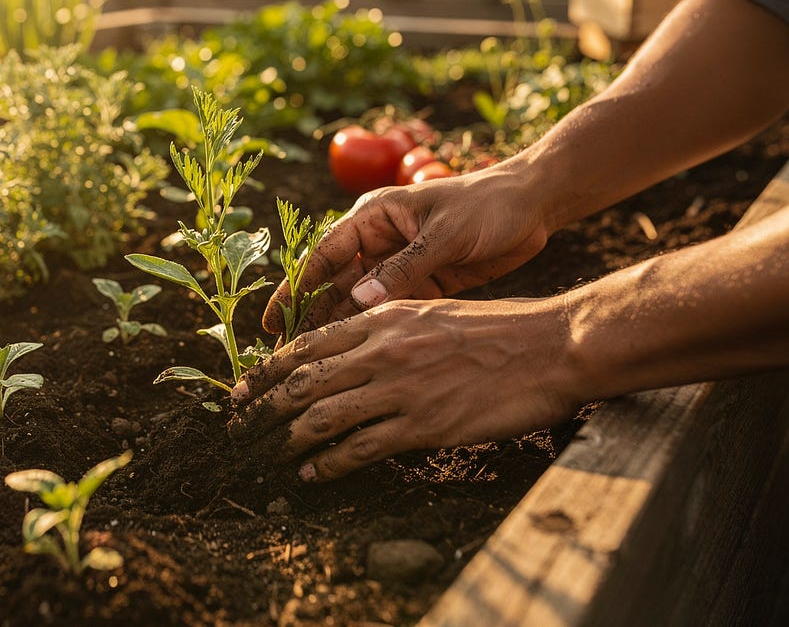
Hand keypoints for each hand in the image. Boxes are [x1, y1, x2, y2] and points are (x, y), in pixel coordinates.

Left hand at [230, 296, 581, 480]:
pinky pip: (359, 448)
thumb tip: (351, 349)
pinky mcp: (422, 425)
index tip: (242, 388)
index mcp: (382, 318)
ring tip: (270, 455)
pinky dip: (328, 464)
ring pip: (321, 416)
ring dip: (287, 440)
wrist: (548, 347)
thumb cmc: (497, 329)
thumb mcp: (431, 313)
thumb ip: (388, 329)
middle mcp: (381, 350)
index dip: (267, 370)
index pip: (306, 344)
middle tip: (240, 427)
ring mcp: (400, 388)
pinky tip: (313, 473)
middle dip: (262, 407)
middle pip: (301, 381)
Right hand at [262, 165, 551, 334]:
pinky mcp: (423, 283)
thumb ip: (404, 268)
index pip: (324, 255)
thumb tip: (358, 301)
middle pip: (334, 284)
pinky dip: (372, 330)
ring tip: (314, 366)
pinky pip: (389, 309)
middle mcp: (379, 241)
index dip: (296, 289)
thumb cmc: (487, 205)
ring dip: (338, 329)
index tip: (273, 321)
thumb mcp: (445, 234)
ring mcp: (400, 263)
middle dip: (310, 317)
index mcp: (374, 216)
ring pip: (358, 301)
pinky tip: (356, 358)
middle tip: (287, 357)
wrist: (534, 204)